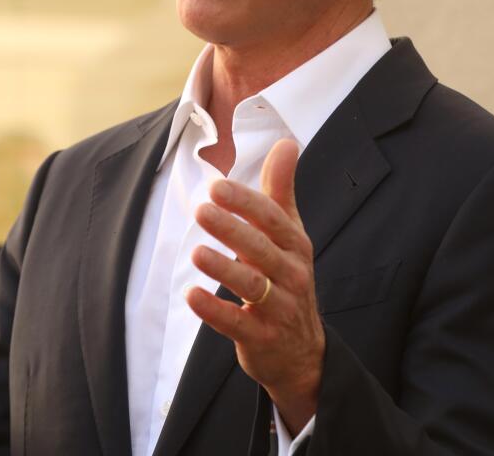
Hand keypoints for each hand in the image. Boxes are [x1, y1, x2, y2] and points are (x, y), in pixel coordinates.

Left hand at [185, 138, 322, 431]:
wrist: (302, 352)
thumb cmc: (287, 279)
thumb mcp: (289, 234)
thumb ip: (281, 190)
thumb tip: (287, 142)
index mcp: (296, 246)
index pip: (273, 219)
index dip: (246, 202)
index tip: (217, 186)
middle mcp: (292, 275)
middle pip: (262, 249)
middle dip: (233, 229)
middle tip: (201, 210)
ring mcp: (279, 308)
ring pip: (252, 286)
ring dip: (224, 268)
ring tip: (197, 252)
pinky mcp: (262, 337)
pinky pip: (237, 324)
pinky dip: (215, 311)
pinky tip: (192, 295)